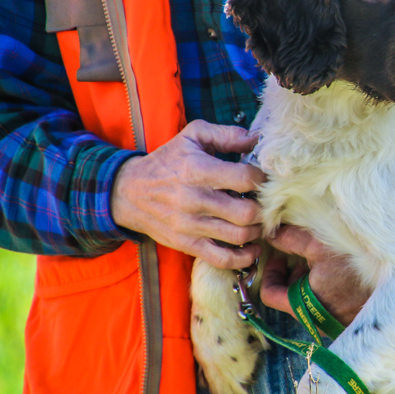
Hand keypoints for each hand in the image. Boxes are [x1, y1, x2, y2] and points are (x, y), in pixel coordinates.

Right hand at [111, 120, 264, 268]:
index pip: (245, 178)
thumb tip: (257, 138)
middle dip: (263, 208)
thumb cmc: (167, 161)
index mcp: (198, 170)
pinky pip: (222, 259)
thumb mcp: (193, 136)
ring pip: (239, 236)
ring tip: (258, 221)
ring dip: (257, 231)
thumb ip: (227, 134)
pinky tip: (252, 248)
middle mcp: (195, 200)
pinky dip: (244, 258)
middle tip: (265, 203)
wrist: (129, 191)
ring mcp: (191, 225)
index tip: (263, 179)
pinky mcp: (187, 244)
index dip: (262, 179)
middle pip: (247, 213)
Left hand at [261, 226, 369, 326]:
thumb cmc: (356, 268)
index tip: (279, 256)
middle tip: (302, 249)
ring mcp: (332, 320)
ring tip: (325, 254)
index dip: (270, 272)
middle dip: (294, 270)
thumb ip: (291, 239)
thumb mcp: (320, 246)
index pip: (269, 295)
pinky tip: (340, 264)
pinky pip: (327, 299)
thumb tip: (273, 232)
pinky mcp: (347, 316)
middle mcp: (314, 320)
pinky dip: (327, 282)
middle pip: (290, 294)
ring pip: (310, 296)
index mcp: (302, 306)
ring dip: (312, 274)